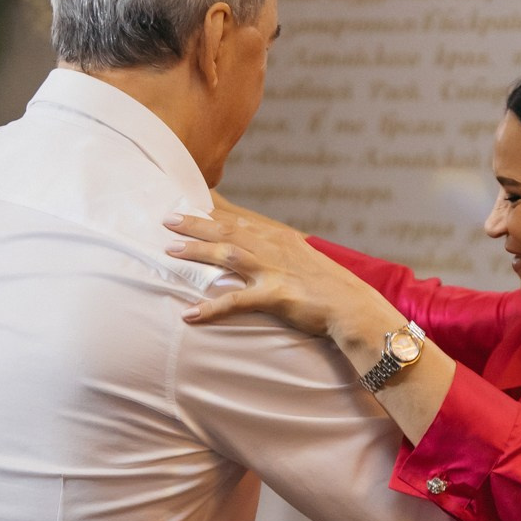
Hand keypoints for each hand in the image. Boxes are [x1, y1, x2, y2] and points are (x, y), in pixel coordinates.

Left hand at [163, 205, 387, 338]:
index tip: (187, 205)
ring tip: (170, 250)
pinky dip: (211, 308)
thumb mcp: (304, 262)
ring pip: (228, 255)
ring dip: (197, 251)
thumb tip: (260, 254)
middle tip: (166, 219)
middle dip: (195, 224)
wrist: (354, 308)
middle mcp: (274, 248)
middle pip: (227, 230)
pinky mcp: (276, 297)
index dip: (211, 213)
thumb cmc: (330, 289)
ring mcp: (274, 271)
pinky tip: (189, 314)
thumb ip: (280, 254)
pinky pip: (236, 302)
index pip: (239, 220)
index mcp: (280, 239)